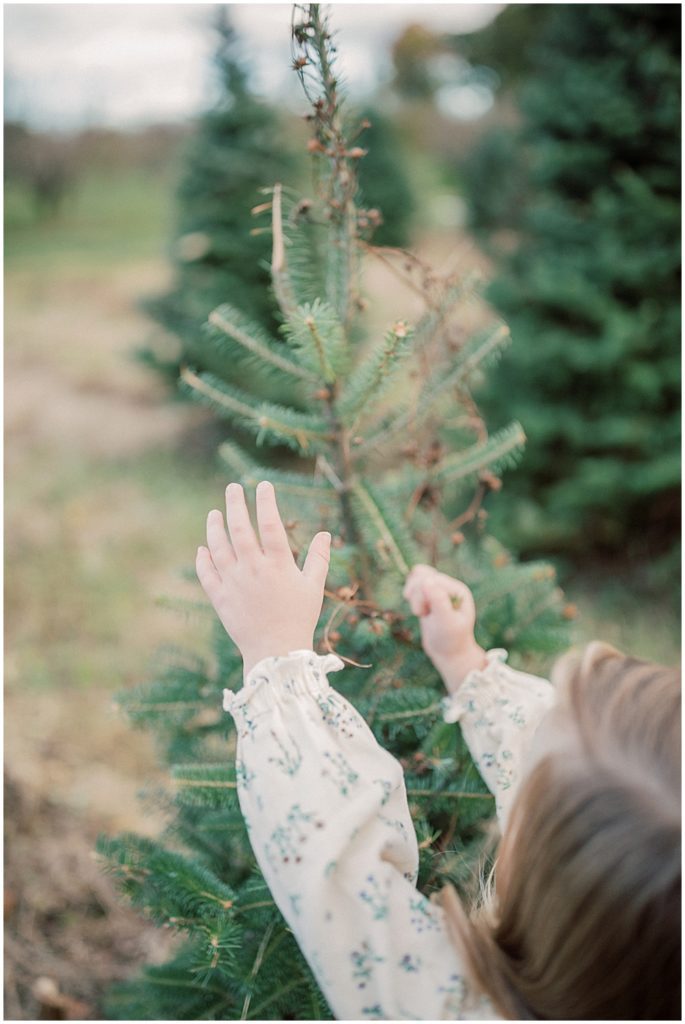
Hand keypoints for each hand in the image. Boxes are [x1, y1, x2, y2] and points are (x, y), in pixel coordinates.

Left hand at [196, 481, 330, 677]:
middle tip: (233, 487)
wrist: (276, 653)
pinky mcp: (220, 598)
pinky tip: (203, 548)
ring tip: (214, 513)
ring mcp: (233, 583)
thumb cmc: (299, 619)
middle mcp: (253, 569)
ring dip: (214, 527)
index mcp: (278, 565)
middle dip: (235, 504)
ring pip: (218, 547)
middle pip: (239, 529)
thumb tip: (325, 534)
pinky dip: (203, 559)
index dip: (266, 502)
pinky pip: (207, 574)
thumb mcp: (314, 588)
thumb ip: (319, 559)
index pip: (270, 524)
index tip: (263, 485)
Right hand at [403, 564, 486, 693]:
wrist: (448, 654)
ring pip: (418, 578)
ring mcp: (440, 591)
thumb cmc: (450, 640)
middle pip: (423, 576)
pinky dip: (412, 593)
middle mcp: (450, 587)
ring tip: (420, 612)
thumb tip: (426, 579)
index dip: (421, 594)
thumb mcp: (445, 622)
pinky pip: (416, 584)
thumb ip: (438, 600)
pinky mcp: (430, 597)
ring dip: (413, 595)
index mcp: (458, 590)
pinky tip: (416, 606)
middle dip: (416, 595)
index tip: (422, 613)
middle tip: (420, 614)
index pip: (432, 579)